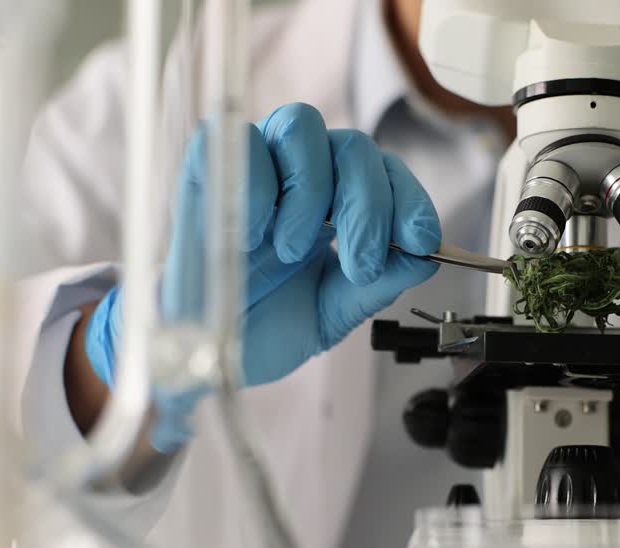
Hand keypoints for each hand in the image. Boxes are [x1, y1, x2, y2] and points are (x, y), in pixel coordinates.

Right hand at [84, 103, 440, 451]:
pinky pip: (238, 138)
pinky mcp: (209, 162)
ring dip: (311, 191)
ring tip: (291, 250)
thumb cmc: (262, 324)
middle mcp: (304, 173)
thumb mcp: (331, 314)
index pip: (389, 174)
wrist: (198, 350)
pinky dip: (256, 186)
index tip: (420, 242)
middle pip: (354, 146)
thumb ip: (375, 285)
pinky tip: (251, 235)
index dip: (411, 201)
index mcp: (341, 203)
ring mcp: (257, 163)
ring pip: (302, 126)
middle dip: (369, 206)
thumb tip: (421, 258)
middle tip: (361, 263)